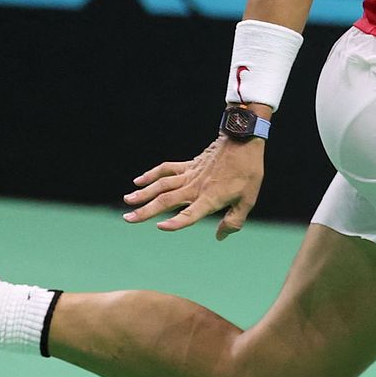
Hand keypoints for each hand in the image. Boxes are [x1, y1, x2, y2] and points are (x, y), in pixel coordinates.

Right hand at [124, 137, 264, 240]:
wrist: (244, 141)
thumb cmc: (248, 172)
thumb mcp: (248, 200)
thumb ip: (234, 221)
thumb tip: (219, 236)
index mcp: (210, 199)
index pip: (190, 214)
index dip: (176, 222)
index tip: (160, 226)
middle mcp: (196, 188)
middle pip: (166, 201)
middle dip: (146, 211)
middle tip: (127, 219)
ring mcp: (190, 175)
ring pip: (161, 185)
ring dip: (143, 193)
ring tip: (127, 201)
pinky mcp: (188, 165)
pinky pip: (166, 170)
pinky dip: (151, 175)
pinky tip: (138, 181)